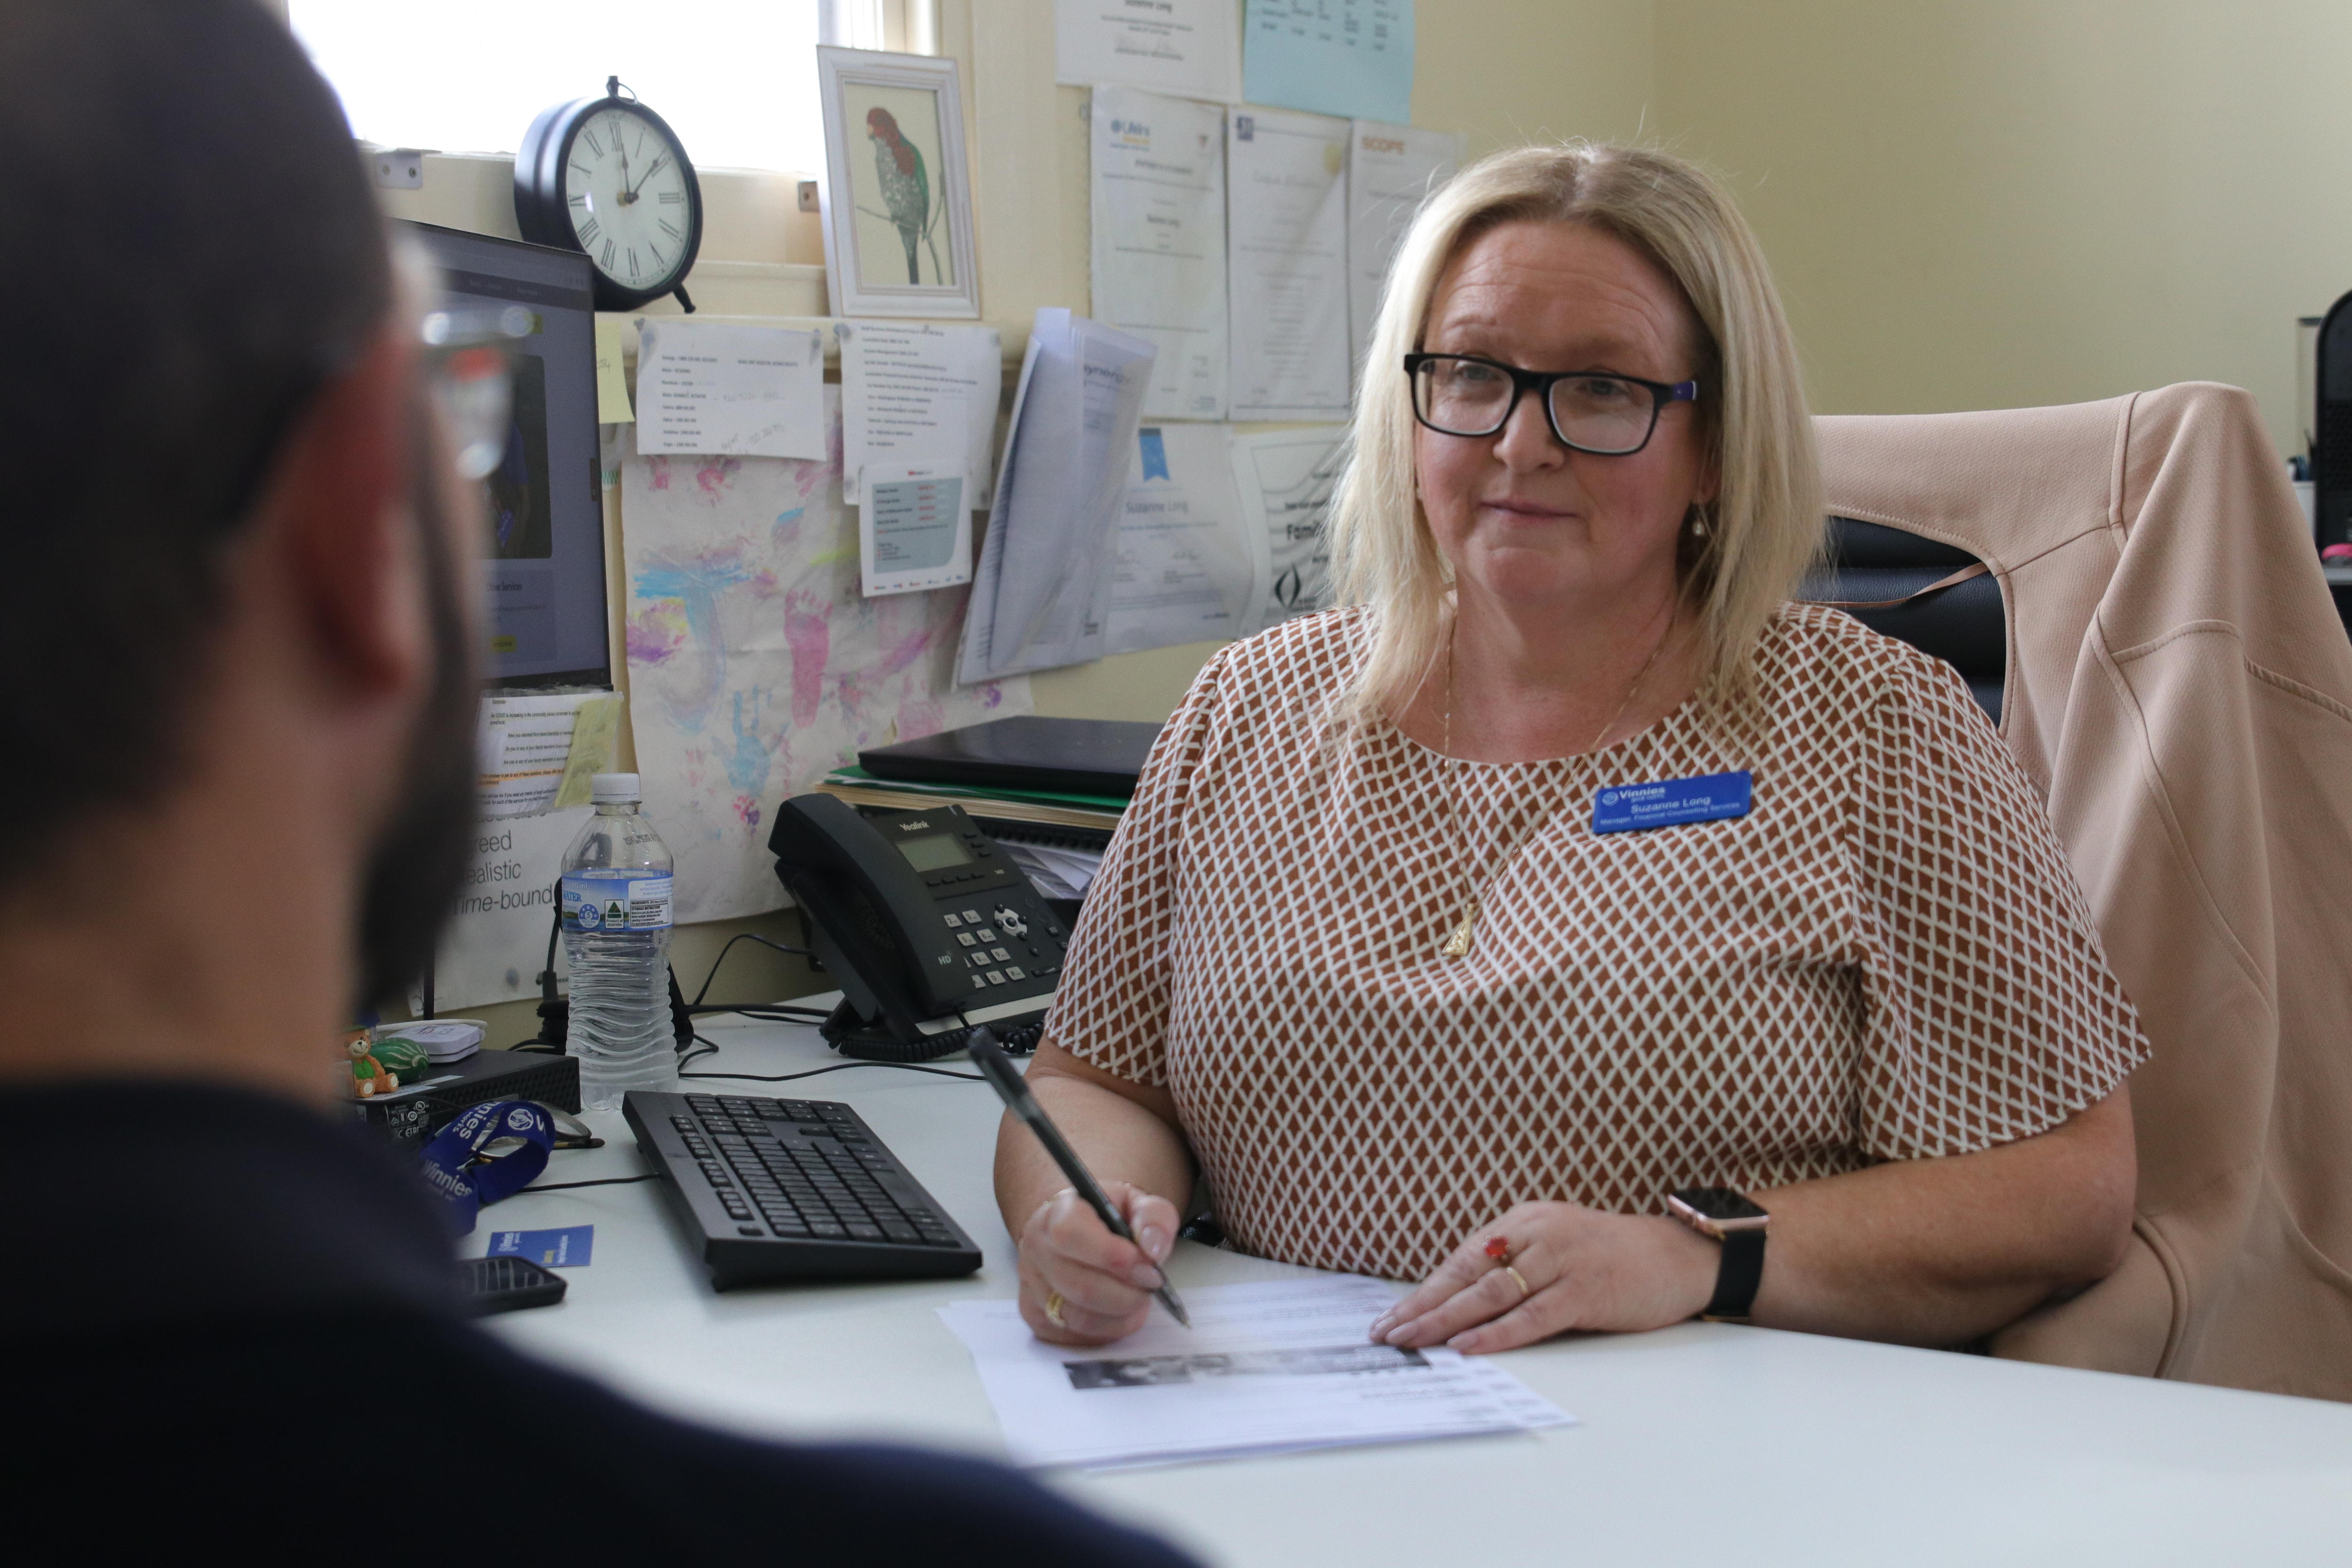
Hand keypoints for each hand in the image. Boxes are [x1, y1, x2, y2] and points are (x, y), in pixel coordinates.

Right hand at [1016, 1182, 1178, 1345]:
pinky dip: (1109, 1329)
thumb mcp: (1137, 1204)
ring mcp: (1032, 1284)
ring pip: (1079, 1317)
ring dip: (1121, 1315)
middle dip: (1127, 1294)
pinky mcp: (1036, 1314)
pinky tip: (1120, 1312)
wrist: (1079, 1231)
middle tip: (1151, 1286)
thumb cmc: (1109, 1218)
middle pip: (1079, 1286)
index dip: (1111, 1256)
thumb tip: (1152, 1249)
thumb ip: (1153, 1218)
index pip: (1070, 1235)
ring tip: (1139, 1299)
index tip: (1147, 1266)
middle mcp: (1037, 1248)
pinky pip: (1076, 1335)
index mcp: (1057, 1213)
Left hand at [1367, 1201, 1720, 1353]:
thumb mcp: (1554, 1248)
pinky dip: (1497, 1332)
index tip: (1391, 1316)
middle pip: (1467, 1275)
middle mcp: (1538, 1234)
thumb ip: (1514, 1267)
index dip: (1424, 1290)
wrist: (1679, 1254)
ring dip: (1447, 1320)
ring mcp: (1562, 1259)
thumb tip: (1460, 1305)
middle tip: (1386, 1333)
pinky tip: (1468, 1345)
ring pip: (1492, 1294)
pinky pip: (1533, 1315)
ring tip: (1413, 1340)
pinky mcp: (1587, 1289)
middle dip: (1423, 1307)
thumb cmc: (1611, 1257)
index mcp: (1524, 1222)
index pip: (1461, 1259)